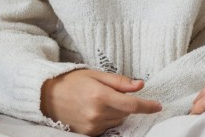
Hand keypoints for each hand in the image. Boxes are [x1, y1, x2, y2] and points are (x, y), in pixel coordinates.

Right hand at [40, 69, 161, 134]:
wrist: (46, 97)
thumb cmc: (71, 82)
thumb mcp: (96, 74)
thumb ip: (119, 81)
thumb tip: (140, 85)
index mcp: (100, 95)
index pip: (131, 105)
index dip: (147, 106)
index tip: (158, 106)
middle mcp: (97, 113)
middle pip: (125, 113)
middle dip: (126, 104)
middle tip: (111, 93)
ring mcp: (92, 126)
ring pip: (118, 121)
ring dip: (117, 112)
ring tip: (100, 100)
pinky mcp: (88, 134)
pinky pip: (107, 127)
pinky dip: (107, 119)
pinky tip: (95, 110)